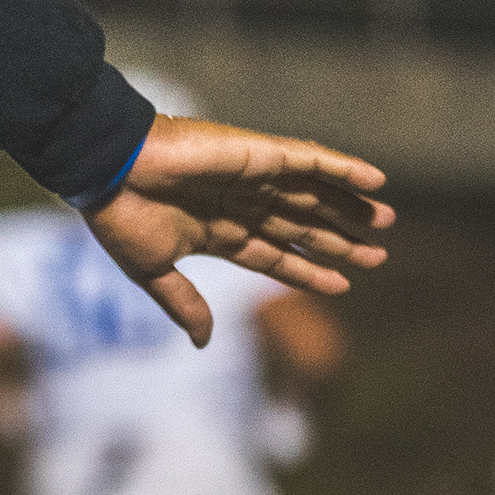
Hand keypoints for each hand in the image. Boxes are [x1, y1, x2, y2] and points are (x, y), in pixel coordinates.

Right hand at [81, 118, 391, 348]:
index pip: (275, 254)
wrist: (108, 169)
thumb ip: (185, 304)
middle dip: (339, 241)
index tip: (343, 284)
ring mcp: (252, 176)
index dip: (308, 270)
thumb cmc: (121, 216)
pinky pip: (311, 159)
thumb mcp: (154, 271)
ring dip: (350, 207)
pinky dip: (344, 168)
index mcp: (217, 232)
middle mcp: (240, 203)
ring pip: (313, 195)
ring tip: (386, 221)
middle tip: (379, 255)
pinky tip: (375, 180)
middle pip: (302, 226)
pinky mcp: (258, 153)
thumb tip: (204, 342)